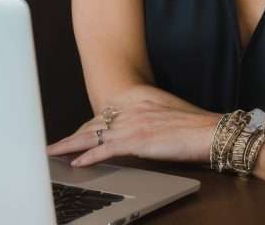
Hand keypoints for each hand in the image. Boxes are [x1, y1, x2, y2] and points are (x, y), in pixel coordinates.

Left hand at [45, 98, 220, 167]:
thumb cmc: (195, 127)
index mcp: (138, 101)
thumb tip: (138, 132)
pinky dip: (88, 158)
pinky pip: (104, 151)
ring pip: (92, 136)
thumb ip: (147, 119)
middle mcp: (131, 109)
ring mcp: (132, 124)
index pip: (103, 115)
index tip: (72, 134)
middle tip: (54, 146)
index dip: (85, 127)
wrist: (211, 132)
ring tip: (53, 154)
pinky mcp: (136, 141)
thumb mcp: (166, 115)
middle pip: (93, 124)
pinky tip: (76, 164)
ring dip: (69, 146)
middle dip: (71, 136)